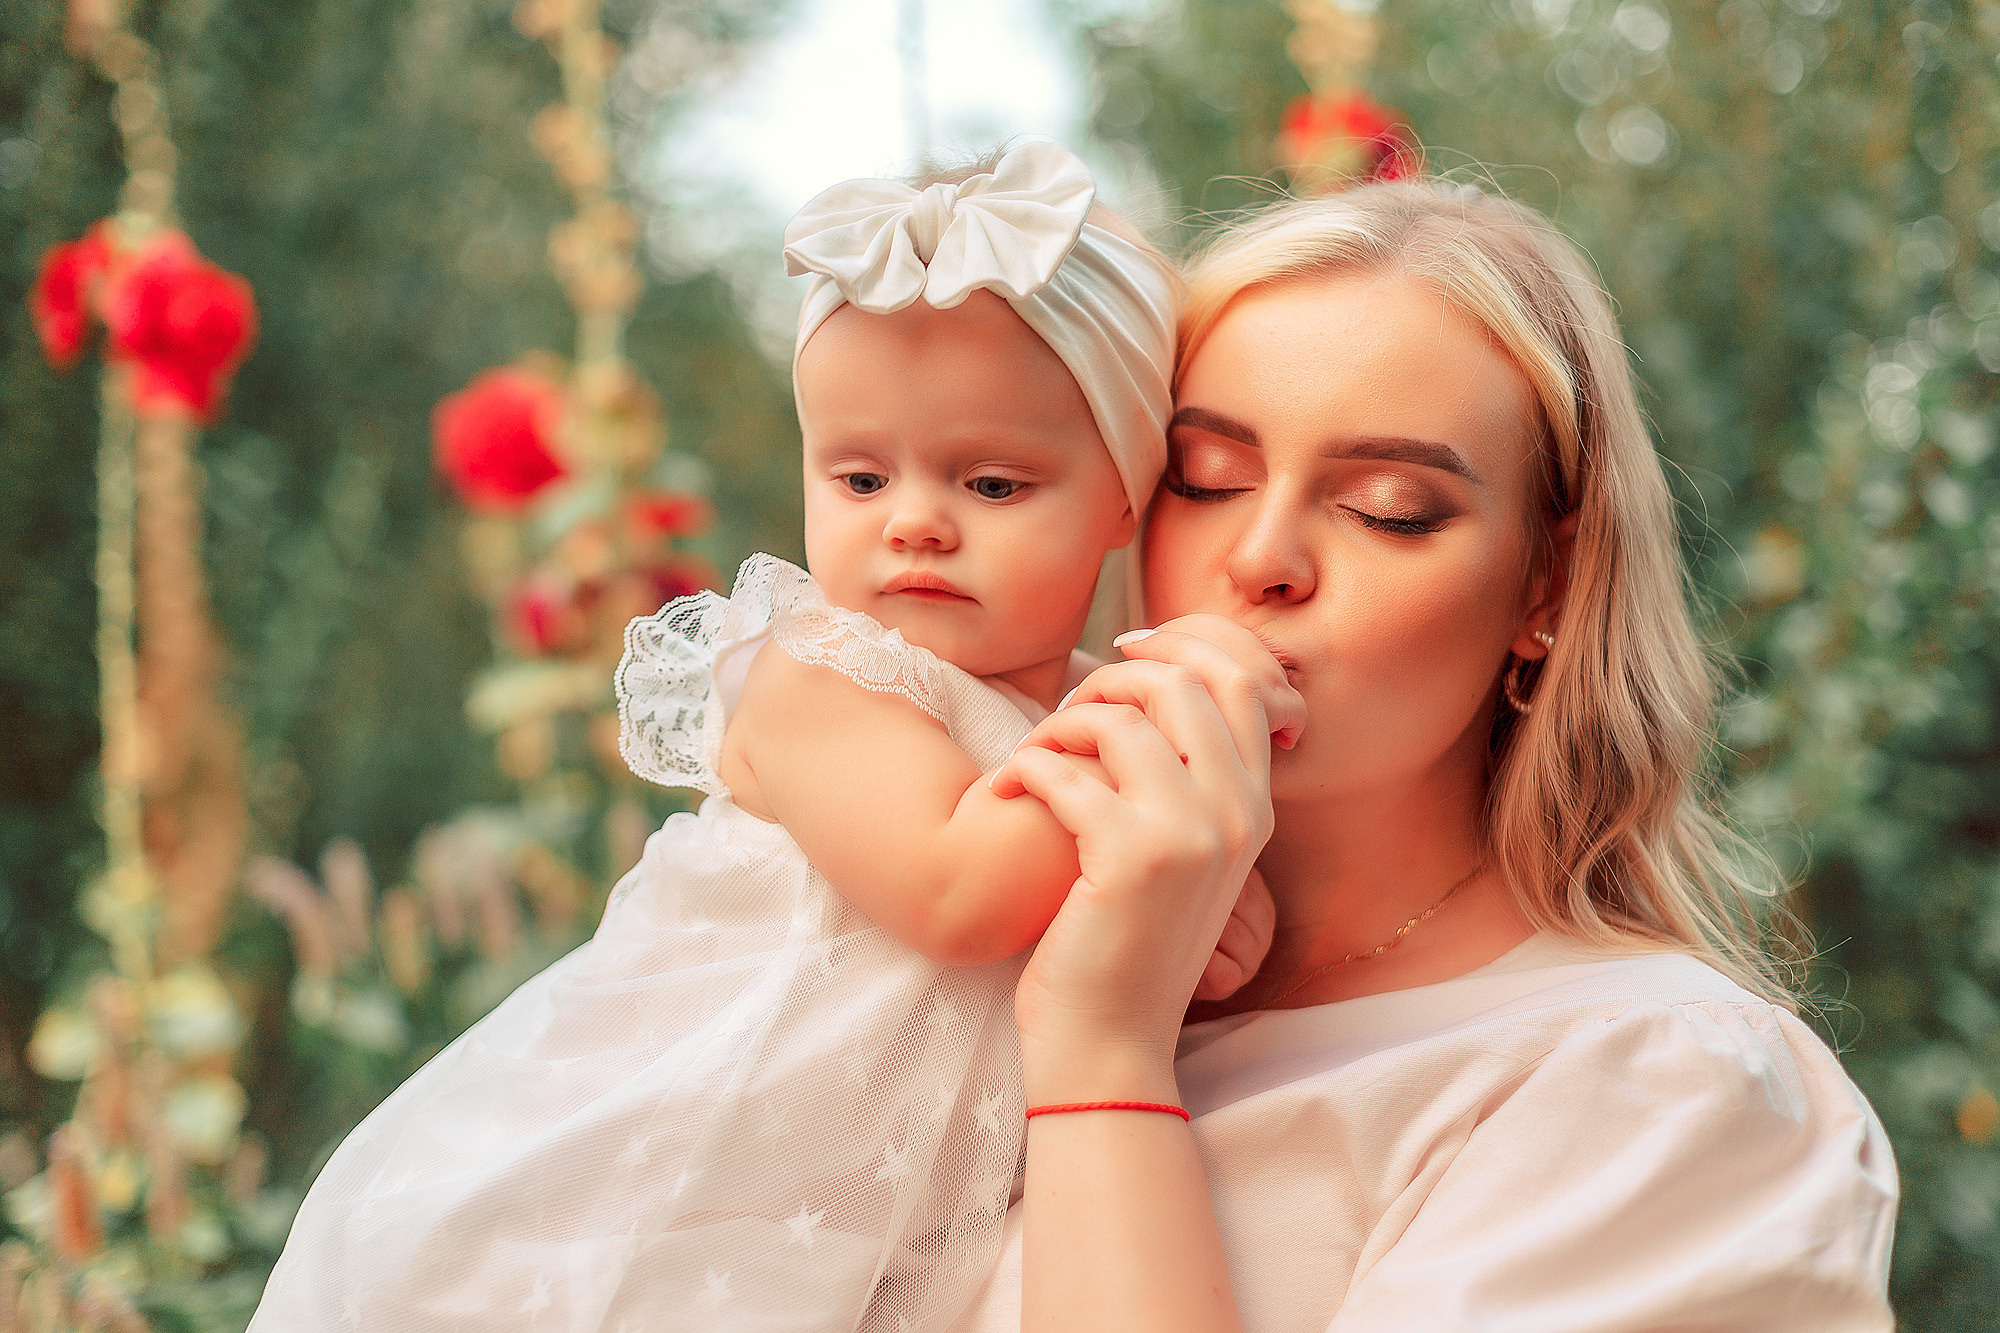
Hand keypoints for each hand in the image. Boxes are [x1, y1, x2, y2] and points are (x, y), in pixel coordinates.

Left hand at [988, 626, 1302, 1096]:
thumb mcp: (1178, 856)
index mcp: (1253, 810)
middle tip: (1063, 714)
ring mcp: (1190, 837)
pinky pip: (1065, 773)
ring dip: (1056, 728)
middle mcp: (1235, 816)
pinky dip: (1020, 773)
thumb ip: (1183, 779)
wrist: (1108, 1045)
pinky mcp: (1132, 860)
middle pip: (1183, 682)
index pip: (1242, 682)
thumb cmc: (1122, 944)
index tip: (1121, 652)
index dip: (1180, 646)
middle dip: (1110, 678)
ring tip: (1029, 762)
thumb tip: (1155, 683)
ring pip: (1119, 720)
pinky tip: (1000, 796)